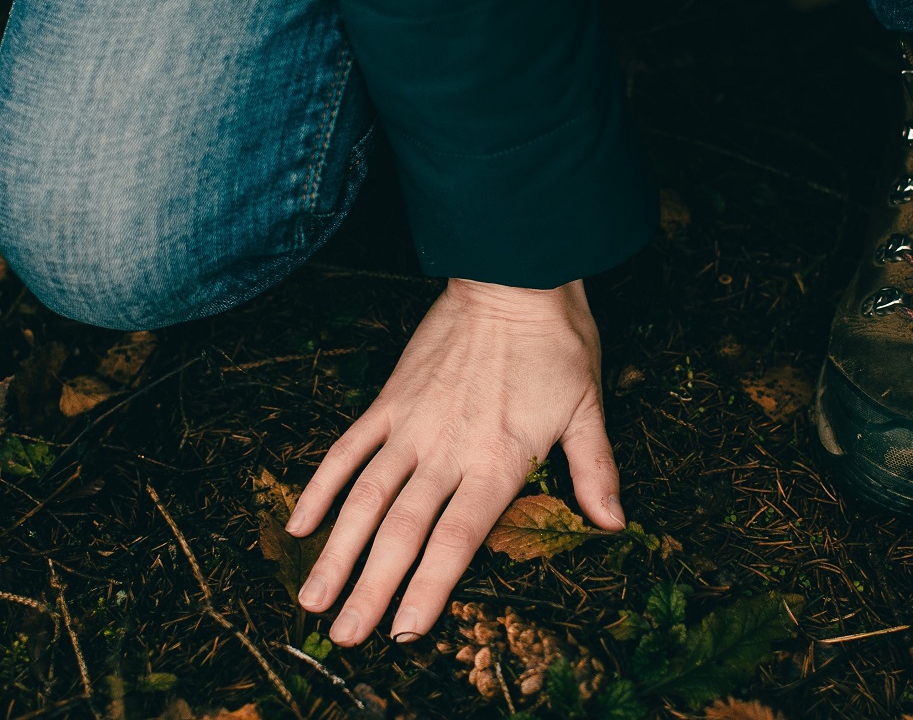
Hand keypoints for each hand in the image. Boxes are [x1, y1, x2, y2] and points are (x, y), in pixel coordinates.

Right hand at [285, 278, 624, 646]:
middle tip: (342, 636)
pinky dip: (321, 486)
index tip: (404, 632)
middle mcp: (447, 450)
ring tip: (311, 598)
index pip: (455, 540)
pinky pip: (348, 449)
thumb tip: (613, 524)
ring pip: (365, 499)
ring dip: (336, 552)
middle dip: (370, 589)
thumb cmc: (556, 344)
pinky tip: (299, 524)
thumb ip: (594, 472)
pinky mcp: (390, 400)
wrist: (513, 275)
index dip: (427, 589)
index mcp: (497, 461)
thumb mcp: (588, 409)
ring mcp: (412, 425)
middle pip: (402, 533)